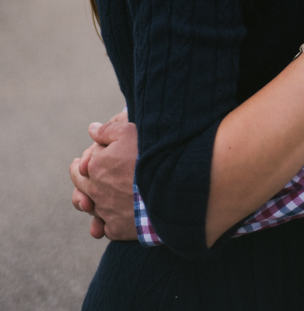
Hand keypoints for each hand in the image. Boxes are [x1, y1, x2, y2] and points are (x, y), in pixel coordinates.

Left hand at [70, 119, 138, 240]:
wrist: (167, 186)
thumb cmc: (147, 155)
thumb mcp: (128, 131)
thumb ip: (107, 130)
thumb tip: (92, 129)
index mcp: (94, 167)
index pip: (79, 166)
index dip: (84, 162)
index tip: (85, 161)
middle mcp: (95, 191)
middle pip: (80, 188)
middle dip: (80, 181)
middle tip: (83, 176)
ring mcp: (105, 212)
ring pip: (91, 210)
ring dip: (91, 203)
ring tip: (94, 198)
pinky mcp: (117, 230)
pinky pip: (105, 228)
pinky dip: (107, 224)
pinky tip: (112, 218)